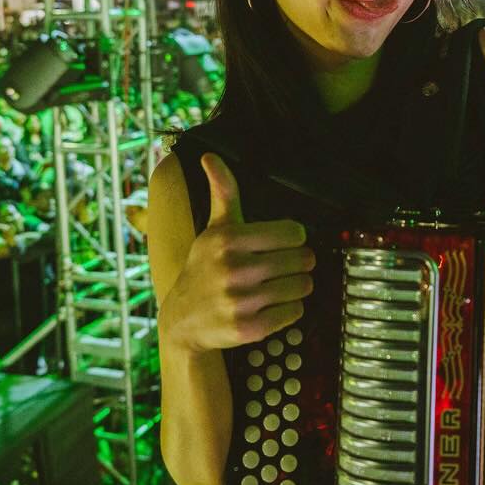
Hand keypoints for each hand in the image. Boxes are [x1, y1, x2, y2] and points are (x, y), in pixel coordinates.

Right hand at [159, 153, 314, 353]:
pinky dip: (291, 309)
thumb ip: (222, 191)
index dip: (294, 238)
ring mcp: (241, 301)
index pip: (294, 233)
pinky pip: (294, 312)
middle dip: (299, 263)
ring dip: (298, 286)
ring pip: (302, 286)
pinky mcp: (249, 328)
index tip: (284, 244)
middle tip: (285, 266)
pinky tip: (273, 305)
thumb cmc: (203, 268)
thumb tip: (211, 156)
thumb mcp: (213, 228)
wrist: (182, 320)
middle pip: (302, 260)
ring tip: (280, 285)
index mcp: (228, 239)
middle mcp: (234, 269)